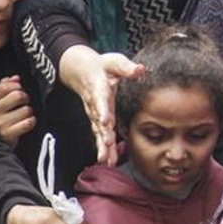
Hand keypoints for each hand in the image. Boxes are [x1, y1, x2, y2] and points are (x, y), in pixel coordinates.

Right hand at [0, 76, 35, 147]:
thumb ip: (3, 88)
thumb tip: (15, 78)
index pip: (5, 86)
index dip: (17, 86)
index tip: (19, 91)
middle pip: (18, 95)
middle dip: (25, 98)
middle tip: (24, 103)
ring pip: (26, 110)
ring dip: (29, 112)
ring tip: (24, 116)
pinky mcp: (8, 134)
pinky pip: (28, 123)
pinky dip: (31, 122)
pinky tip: (27, 123)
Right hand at [58, 45, 144, 165]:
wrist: (82, 72)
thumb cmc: (102, 66)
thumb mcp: (114, 62)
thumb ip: (126, 67)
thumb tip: (139, 70)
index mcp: (99, 89)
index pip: (100, 101)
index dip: (102, 111)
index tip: (105, 121)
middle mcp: (95, 105)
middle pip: (98, 122)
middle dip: (102, 135)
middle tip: (107, 146)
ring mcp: (95, 115)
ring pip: (99, 133)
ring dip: (102, 147)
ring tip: (106, 160)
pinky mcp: (97, 121)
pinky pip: (100, 136)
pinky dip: (104, 149)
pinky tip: (109, 161)